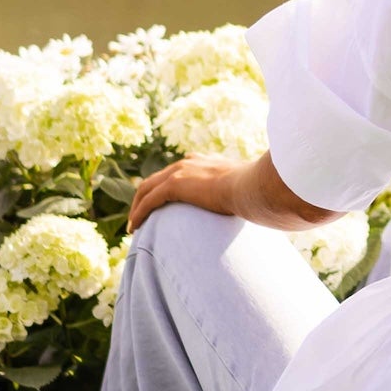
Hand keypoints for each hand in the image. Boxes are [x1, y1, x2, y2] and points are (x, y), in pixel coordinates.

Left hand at [127, 155, 250, 230]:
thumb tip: (258, 209)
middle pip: (156, 179)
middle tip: (139, 216)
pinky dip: (138, 214)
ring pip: (147, 189)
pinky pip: (149, 201)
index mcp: (205, 163)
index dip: (166, 187)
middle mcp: (189, 163)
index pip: (178, 172)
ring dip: (137, 207)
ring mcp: (180, 172)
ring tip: (133, 225)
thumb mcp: (249, 192)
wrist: (254, 186)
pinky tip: (133, 227)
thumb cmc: (257, 193)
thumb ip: (244, 196)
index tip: (161, 203)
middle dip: (144, 197)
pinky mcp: (174, 185)